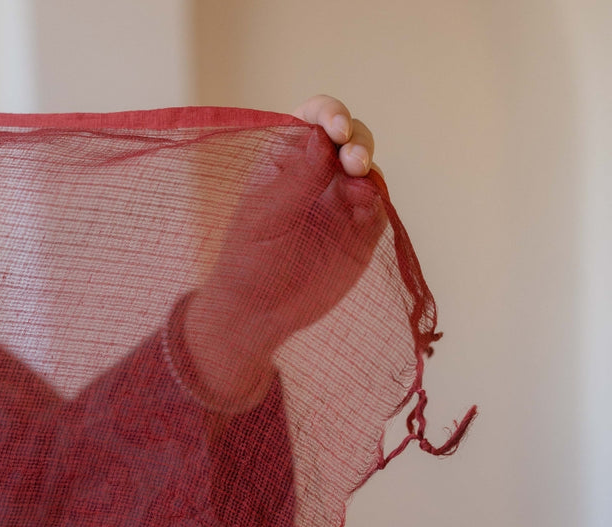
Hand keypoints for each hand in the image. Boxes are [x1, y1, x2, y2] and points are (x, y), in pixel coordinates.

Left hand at [184, 95, 384, 411]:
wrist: (259, 312)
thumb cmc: (249, 260)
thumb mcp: (265, 214)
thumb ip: (298, 177)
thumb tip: (325, 138)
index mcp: (289, 158)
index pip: (315, 119)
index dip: (330, 113)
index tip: (335, 127)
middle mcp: (320, 174)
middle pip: (350, 137)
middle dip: (356, 139)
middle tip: (352, 159)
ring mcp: (343, 202)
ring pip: (368, 169)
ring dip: (367, 166)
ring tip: (358, 176)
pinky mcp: (361, 232)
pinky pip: (377, 207)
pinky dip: (376, 200)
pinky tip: (365, 204)